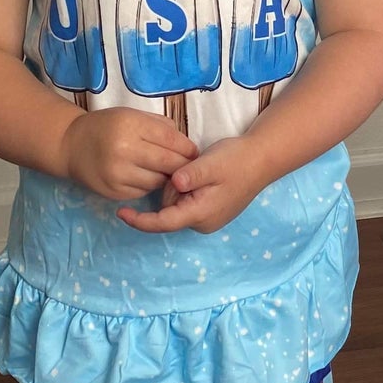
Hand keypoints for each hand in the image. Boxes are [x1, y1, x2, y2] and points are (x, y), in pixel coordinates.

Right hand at [61, 109, 196, 201]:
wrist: (71, 146)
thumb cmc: (107, 127)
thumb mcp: (132, 115)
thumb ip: (161, 126)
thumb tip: (188, 145)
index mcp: (131, 125)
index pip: (172, 141)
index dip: (188, 148)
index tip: (193, 152)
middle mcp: (124, 150)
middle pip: (169, 163)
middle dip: (183, 166)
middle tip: (188, 166)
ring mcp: (118, 174)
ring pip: (159, 181)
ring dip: (166, 177)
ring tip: (163, 170)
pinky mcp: (114, 192)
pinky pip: (144, 192)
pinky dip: (149, 186)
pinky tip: (145, 176)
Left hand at [118, 136, 268, 234]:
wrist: (262, 159)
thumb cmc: (237, 160)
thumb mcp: (212, 163)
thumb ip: (191, 174)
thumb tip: (175, 182)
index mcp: (200, 214)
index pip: (163, 223)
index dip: (139, 220)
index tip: (120, 212)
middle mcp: (202, 222)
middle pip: (169, 210)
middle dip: (170, 189)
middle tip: (188, 169)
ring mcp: (207, 219)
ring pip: (177, 205)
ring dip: (179, 188)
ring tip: (198, 170)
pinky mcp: (210, 211)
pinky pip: (187, 203)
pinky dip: (187, 190)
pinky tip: (201, 175)